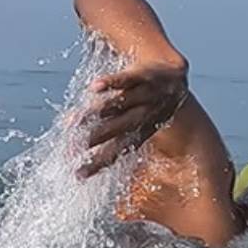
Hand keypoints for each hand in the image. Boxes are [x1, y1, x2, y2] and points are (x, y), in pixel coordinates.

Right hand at [78, 58, 188, 177]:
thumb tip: (75, 149)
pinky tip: (93, 88)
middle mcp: (145, 117)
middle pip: (118, 128)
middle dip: (96, 138)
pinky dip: (111, 83)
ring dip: (98, 112)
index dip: (99, 163)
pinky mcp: (144, 75)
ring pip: (121, 104)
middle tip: (72, 147)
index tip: (78, 174)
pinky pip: (128, 79)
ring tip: (74, 121)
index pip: (118, 150)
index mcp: (141, 132)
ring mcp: (146, 95)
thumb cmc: (145, 104)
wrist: (174, 73)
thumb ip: (106, 133)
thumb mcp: (134, 124)